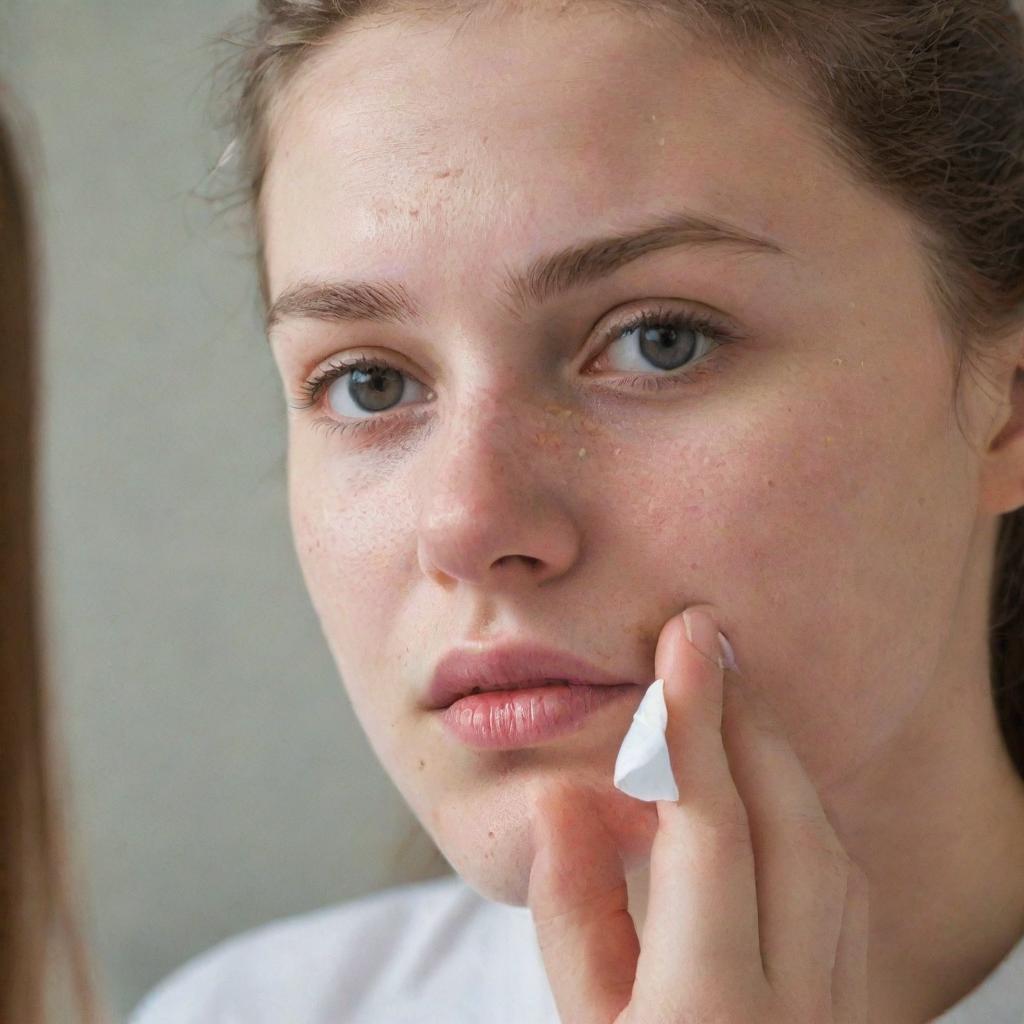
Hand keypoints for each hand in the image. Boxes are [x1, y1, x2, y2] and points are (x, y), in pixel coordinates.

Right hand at [526, 605, 869, 1023]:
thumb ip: (572, 917)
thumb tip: (566, 799)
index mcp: (709, 1014)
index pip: (711, 831)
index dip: (694, 724)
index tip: (685, 638)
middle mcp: (800, 1012)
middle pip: (791, 827)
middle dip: (747, 720)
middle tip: (707, 641)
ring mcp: (845, 1014)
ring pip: (832, 854)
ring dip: (780, 763)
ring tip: (729, 700)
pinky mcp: (864, 1011)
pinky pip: (846, 893)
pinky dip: (803, 819)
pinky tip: (766, 788)